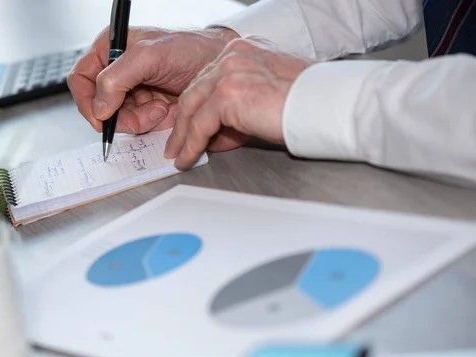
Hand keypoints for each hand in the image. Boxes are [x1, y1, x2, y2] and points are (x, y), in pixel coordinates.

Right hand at [67, 26, 239, 134]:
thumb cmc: (192, 50)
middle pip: (101, 106)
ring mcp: (134, 91)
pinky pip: (140, 126)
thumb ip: (117, 77)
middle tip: (147, 112)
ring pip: (121, 120)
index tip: (102, 119)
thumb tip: (100, 108)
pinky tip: (168, 111)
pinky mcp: (149, 108)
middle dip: (123, 115)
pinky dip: (153, 124)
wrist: (223, 68)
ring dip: (142, 120)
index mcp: (110, 49)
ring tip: (163, 107)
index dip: (87, 102)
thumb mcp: (150, 56)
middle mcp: (119, 71)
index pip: (81, 79)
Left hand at [164, 37, 312, 169]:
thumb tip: (220, 132)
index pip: (208, 79)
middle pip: (195, 91)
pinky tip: (188, 158)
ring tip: (178, 155)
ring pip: (192, 107)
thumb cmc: (308, 103)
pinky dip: (191, 145)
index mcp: (243, 51)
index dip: (196, 107)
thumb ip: (240, 105)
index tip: (188, 126)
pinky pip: (199, 125)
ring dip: (183, 136)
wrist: (326, 105)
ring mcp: (229, 72)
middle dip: (183, 122)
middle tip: (176, 143)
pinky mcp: (228, 94)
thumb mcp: (267, 95)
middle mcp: (233, 56)